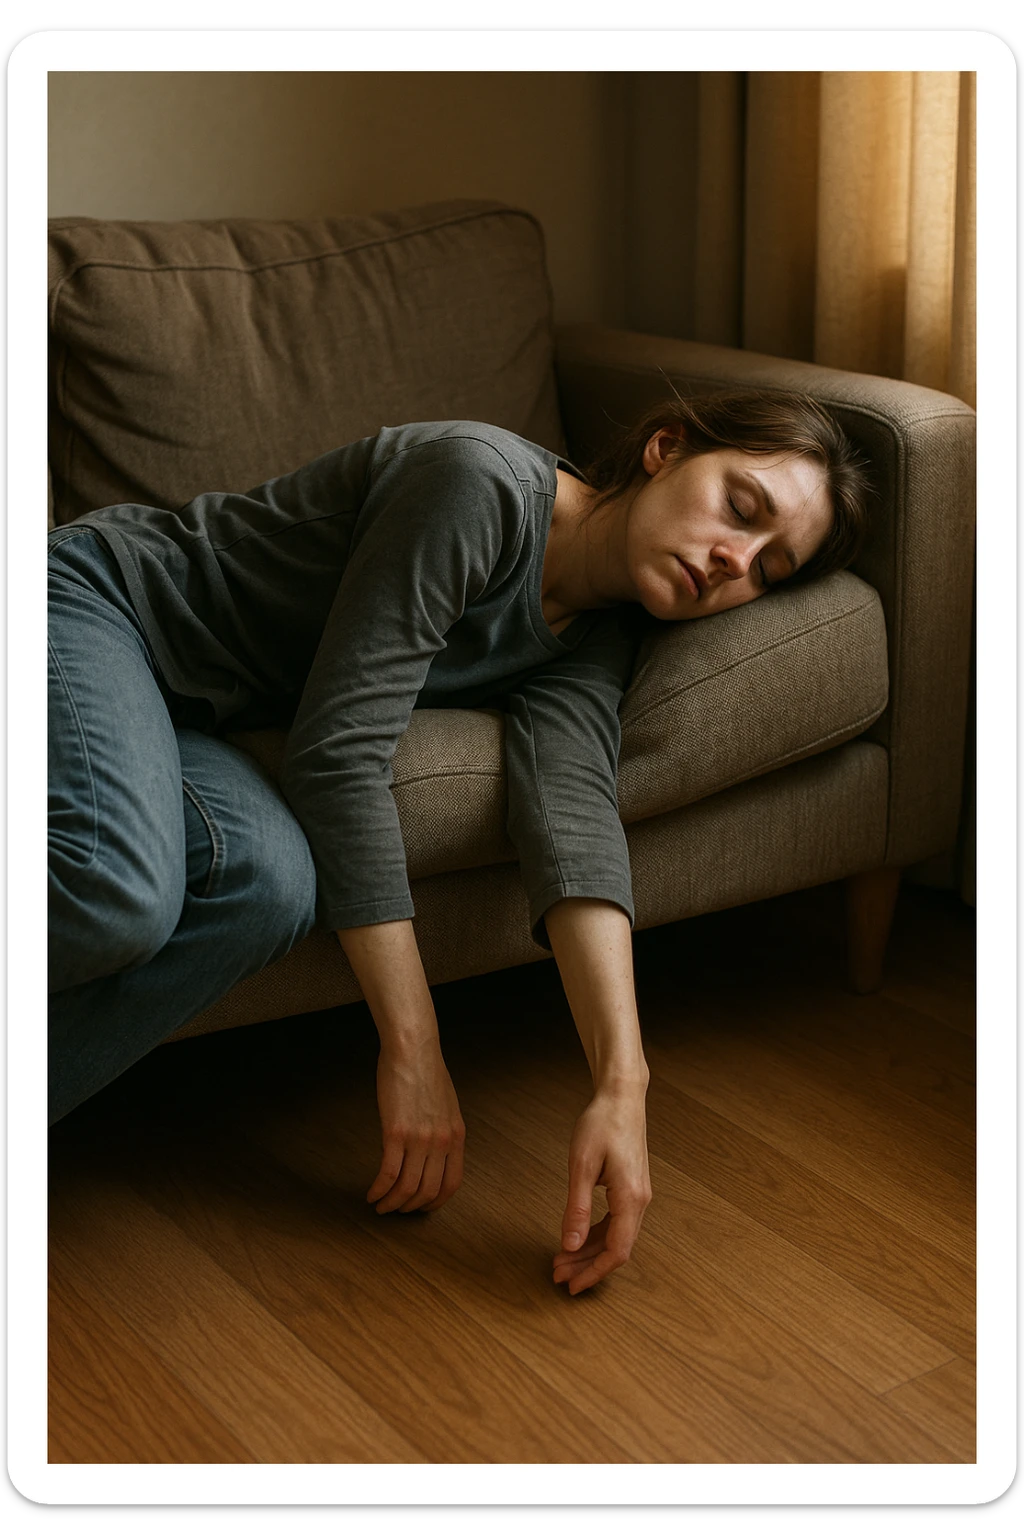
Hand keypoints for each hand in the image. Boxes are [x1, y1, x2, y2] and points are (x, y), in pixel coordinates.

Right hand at [367, 1038, 465, 1214]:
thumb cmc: (427, 1072)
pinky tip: (371, 1194)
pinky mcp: (395, 1132)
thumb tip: (435, 1154)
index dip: (435, 1203)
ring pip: (407, 1188)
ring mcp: (419, 1138)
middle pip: (428, 1192)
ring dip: (392, 1204)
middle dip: (410, 1208)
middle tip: (396, 1210)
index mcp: (457, 1137)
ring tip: (380, 1206)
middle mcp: (441, 1142)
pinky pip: (388, 1173)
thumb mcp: (447, 1106)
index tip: (422, 1208)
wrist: (413, 1049)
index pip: (451, 1184)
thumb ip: (444, 1132)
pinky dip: (379, 1190)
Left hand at [552, 1088, 651, 1294]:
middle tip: (557, 1275)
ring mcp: (638, 1195)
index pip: (616, 1251)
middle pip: (617, 1249)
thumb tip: (570, 1244)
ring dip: (590, 1252)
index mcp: (631, 1198)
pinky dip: (596, 1235)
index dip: (593, 1273)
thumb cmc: (602, 1123)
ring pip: (616, 1237)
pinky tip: (577, 1238)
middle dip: (587, 1266)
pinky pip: (616, 1223)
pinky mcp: (631, 1189)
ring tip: (562, 1259)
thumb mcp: (581, 1166)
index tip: (571, 1285)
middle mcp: (640, 1201)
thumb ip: (576, 1208)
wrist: (621, 1097)